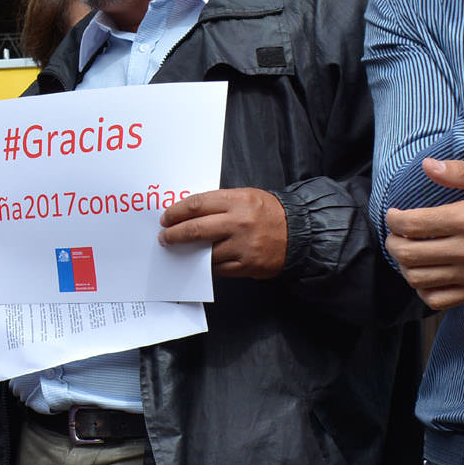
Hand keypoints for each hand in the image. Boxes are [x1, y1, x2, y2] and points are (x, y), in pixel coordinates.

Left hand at [158, 188, 287, 279]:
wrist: (299, 232)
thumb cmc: (268, 212)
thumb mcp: (246, 196)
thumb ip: (219, 203)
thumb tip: (187, 213)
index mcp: (237, 201)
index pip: (196, 205)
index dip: (176, 212)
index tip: (165, 218)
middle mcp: (239, 223)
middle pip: (196, 229)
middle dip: (174, 234)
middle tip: (164, 237)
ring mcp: (243, 246)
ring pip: (205, 252)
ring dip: (188, 253)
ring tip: (180, 250)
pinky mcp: (247, 265)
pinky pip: (218, 268)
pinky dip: (207, 265)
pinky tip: (200, 261)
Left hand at [383, 158, 463, 308]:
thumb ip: (460, 171)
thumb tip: (427, 165)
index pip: (412, 224)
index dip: (393, 220)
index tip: (394, 215)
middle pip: (408, 254)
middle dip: (392, 243)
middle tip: (396, 235)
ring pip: (418, 279)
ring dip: (404, 266)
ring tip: (409, 254)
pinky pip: (437, 300)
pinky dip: (423, 290)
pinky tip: (427, 275)